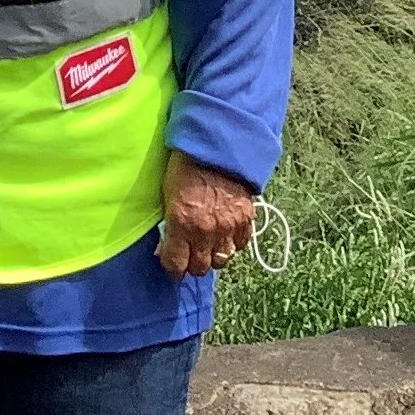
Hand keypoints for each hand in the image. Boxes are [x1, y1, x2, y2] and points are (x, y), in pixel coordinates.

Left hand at [157, 150, 256, 280]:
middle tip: (189, 255)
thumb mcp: (168, 193)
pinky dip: (233, 244)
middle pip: (200, 268)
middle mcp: (205, 231)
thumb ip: (170, 223)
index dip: (172, 268)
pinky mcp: (246, 220)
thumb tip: (168, 245)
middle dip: (192, 264)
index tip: (172, 265)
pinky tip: (225, 234)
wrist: (218, 145)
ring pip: (221, 261)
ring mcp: (228, 227)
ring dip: (213, 256)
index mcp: (181, 223)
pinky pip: (240, 246)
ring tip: (208, 246)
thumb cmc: (185, 165)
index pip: (175, 264)